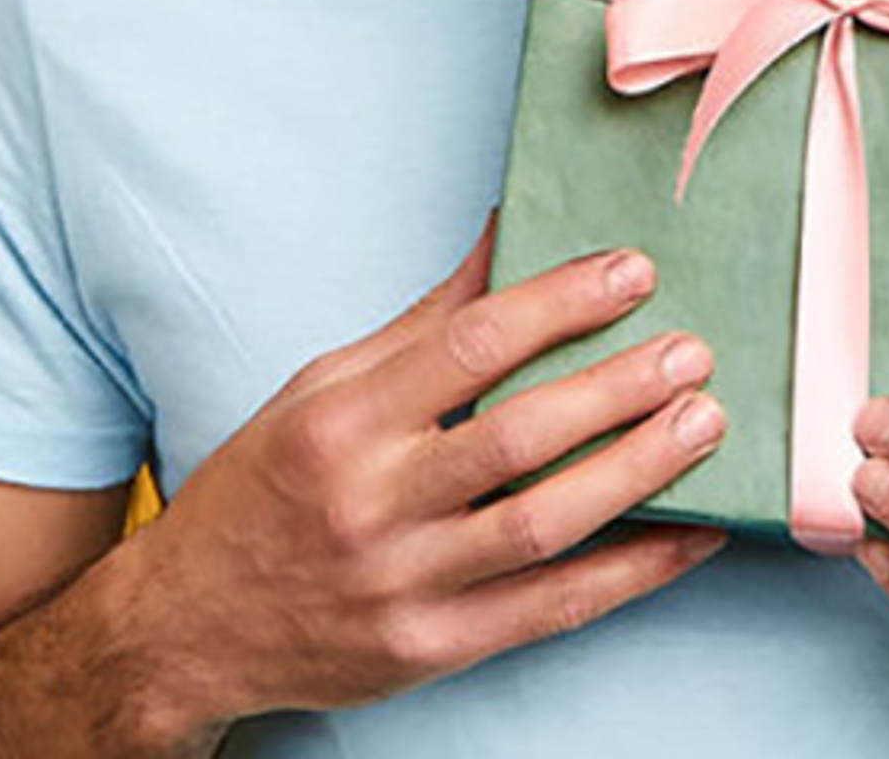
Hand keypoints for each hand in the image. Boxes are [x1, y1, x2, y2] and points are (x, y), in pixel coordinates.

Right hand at [118, 225, 727, 728]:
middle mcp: (370, 502)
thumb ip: (419, 326)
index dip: (562, 305)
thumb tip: (505, 240)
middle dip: (618, 388)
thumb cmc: (261, 492)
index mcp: (341, 423)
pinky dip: (631, 572)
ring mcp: (403, 583)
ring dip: (638, 472)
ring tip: (704, 426)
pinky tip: (689, 535)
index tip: (634, 273)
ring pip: (544, 524)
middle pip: (518, 437)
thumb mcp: (319, 391)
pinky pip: (552, 609)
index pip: (470, 347)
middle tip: (692, 352)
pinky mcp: (432, 648)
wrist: (185, 628)